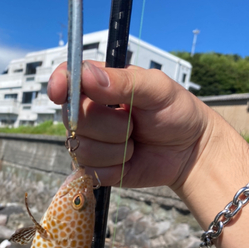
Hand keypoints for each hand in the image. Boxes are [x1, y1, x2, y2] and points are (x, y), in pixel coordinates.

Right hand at [48, 60, 214, 190]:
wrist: (189, 151)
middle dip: (109, 125)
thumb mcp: (157, 89)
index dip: (59, 84)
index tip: (60, 91)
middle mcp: (88, 112)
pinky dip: (115, 168)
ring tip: (135, 142)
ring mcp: (90, 141)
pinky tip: (130, 160)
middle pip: (74, 119)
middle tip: (134, 123)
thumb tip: (88, 76)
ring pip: (82, 149)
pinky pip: (91, 171)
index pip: (67, 79)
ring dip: (116, 149)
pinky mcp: (95, 168)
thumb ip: (124, 82)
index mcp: (99, 84)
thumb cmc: (176, 112)